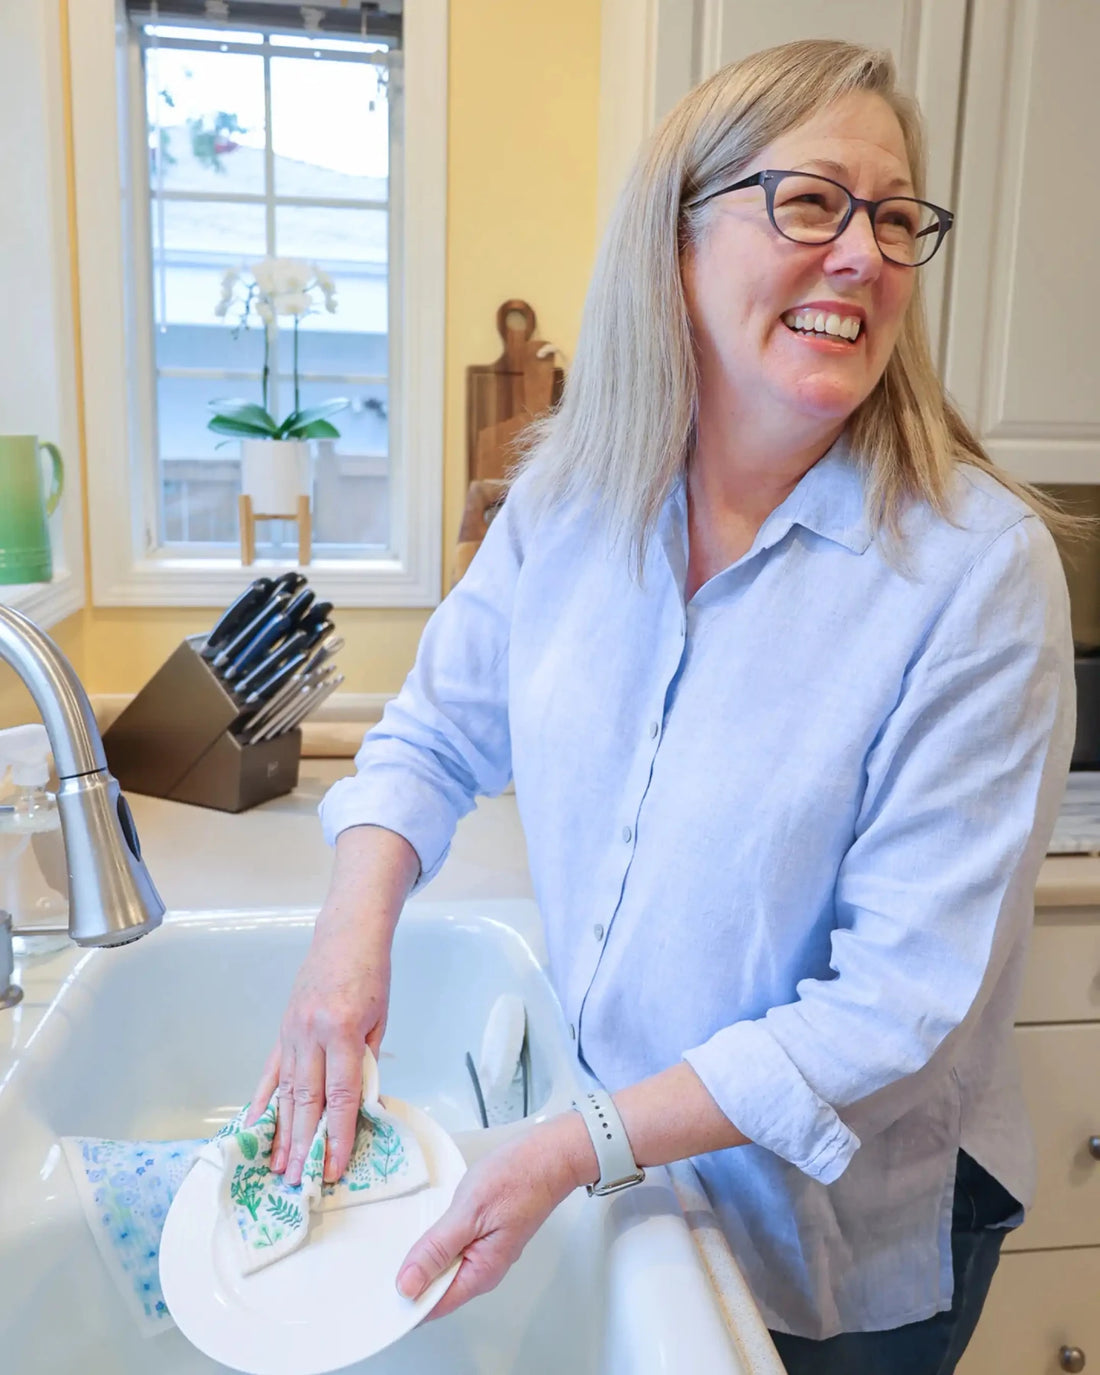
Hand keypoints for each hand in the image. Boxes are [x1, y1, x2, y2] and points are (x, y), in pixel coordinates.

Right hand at [245, 934, 389, 1185]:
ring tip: (278, 1167)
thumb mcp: (380, 1019)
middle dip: (305, 1144)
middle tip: (301, 1182)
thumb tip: (360, 1107)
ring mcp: (291, 1033)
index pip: (341, 1094)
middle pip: (307, 1099)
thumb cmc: (371, 976)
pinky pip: (270, 1072)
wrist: (346, 936)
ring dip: (281, 1132)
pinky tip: (255, 1127)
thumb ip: (367, 1064)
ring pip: (284, 1091)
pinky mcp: (282, 1031)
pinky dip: (262, 1102)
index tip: (335, 1167)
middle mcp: (311, 1034)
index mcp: (343, 1030)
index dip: (338, 1134)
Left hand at [395, 1116, 594, 1320]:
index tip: (377, 1294)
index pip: (434, 1305)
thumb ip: (438, 1249)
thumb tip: (408, 1286)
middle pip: (437, 1288)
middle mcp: (483, 1268)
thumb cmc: (516, 1178)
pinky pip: (453, 1248)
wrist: (550, 1155)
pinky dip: (436, 1240)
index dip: (404, 1303)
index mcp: (480, 1272)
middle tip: (378, 1262)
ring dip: (422, 1257)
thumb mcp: (469, 1212)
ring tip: (395, 1242)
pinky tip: (424, 1225)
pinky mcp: (486, 1233)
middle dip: (409, 1279)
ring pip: (444, 1267)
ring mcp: (486, 1251)